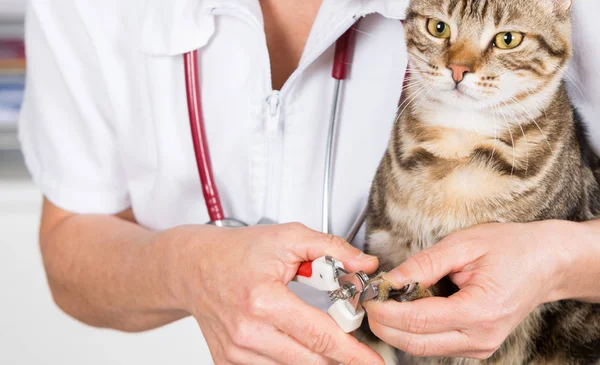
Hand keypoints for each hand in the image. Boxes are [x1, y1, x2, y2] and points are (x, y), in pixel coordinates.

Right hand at [166, 223, 383, 364]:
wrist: (194, 267)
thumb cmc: (237, 252)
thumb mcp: (288, 237)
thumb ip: (331, 248)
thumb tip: (364, 265)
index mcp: (263, 300)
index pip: (319, 335)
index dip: (351, 352)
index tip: (372, 362)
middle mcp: (247, 332)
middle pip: (311, 359)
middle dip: (339, 354)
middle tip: (353, 343)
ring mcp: (236, 352)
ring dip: (315, 356)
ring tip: (314, 330)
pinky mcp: (229, 362)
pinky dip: (291, 358)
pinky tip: (293, 340)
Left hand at [363, 220, 581, 359]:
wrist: (545, 262)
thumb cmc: (512, 249)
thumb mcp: (465, 244)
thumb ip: (425, 263)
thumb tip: (392, 279)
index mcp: (480, 311)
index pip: (418, 321)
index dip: (385, 310)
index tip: (369, 295)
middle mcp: (480, 337)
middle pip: (415, 342)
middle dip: (384, 324)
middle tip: (368, 300)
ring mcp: (479, 346)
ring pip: (421, 348)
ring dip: (396, 328)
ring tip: (385, 301)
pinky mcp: (475, 346)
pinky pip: (434, 344)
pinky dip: (413, 329)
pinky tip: (407, 307)